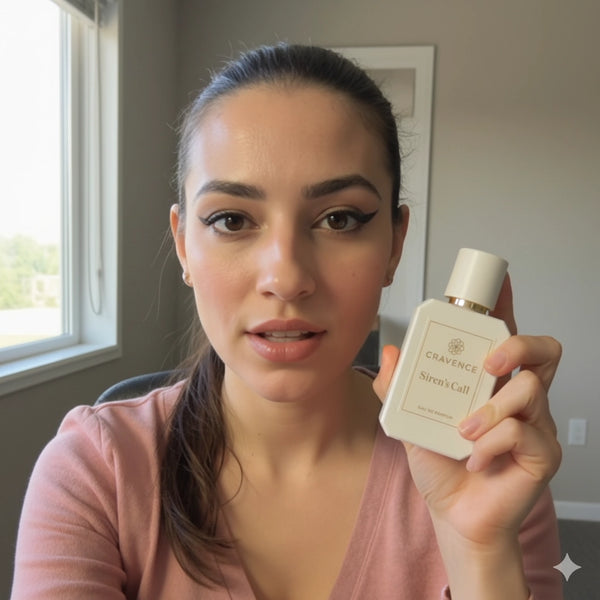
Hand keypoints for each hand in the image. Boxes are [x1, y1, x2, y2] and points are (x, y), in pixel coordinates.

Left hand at [373, 275, 561, 547]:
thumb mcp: (409, 423)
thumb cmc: (439, 465)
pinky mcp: (542, 453)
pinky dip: (490, 444)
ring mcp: (535, 424)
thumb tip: (392, 353)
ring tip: (464, 431)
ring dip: (490, 408)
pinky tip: (474, 459)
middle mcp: (516, 397)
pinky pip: (522, 432)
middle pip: (542, 350)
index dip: (505, 306)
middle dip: (516, 344)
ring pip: (531, 388)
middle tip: (487, 362)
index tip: (500, 281)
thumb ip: (397, 389)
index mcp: (488, 383)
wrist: (453, 514)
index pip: (504, 337)